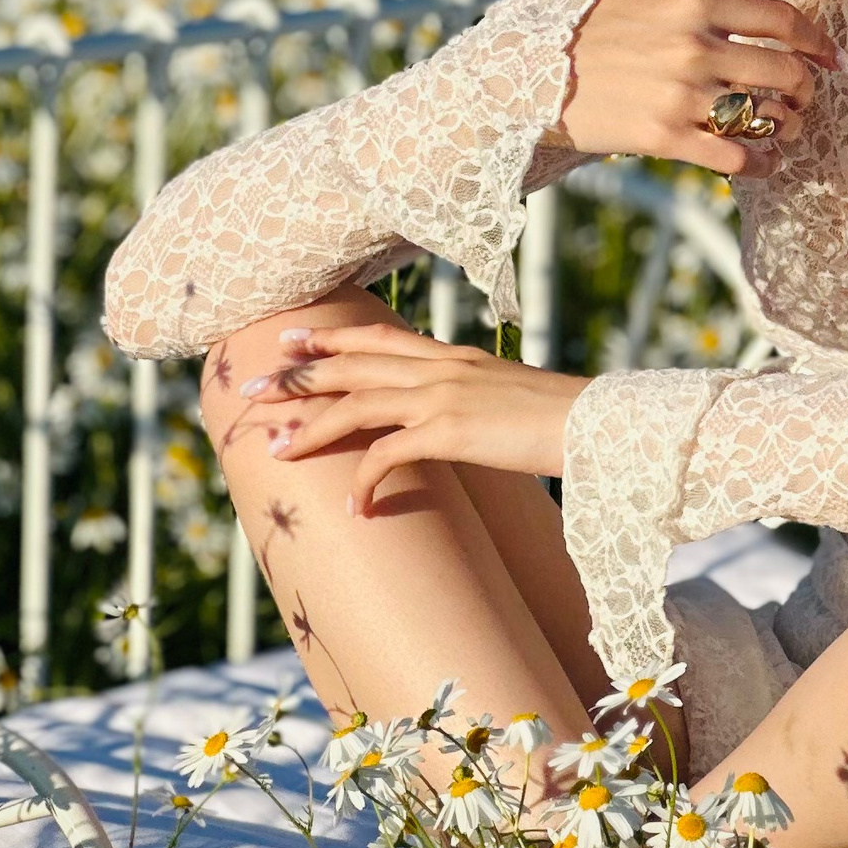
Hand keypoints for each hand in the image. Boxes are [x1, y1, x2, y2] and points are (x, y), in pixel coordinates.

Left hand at [234, 325, 586, 516]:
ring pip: (355, 404)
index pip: (376, 338)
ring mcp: (441, 395)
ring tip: (275, 450)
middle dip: (297, 378)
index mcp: (451, 356)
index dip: (329, 338)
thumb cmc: (557, 419)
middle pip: (350, 366)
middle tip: (251, 389)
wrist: (595, 424)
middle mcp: (439, 367)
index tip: (289, 341)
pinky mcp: (449, 430)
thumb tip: (443, 418)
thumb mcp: (502, 397)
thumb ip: (467, 398)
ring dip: (310, 428)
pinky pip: (388, 455)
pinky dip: (364, 482)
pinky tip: (354, 509)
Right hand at [544, 0, 841, 177]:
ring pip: (766, 115)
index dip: (816, 41)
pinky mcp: (664, 137)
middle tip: (807, 98)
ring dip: (787, 126)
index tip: (831, 57)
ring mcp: (680, 95)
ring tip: (784, 128)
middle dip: (806, 88)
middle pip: (784, 70)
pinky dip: (761, 163)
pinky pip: (734, 157)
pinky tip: (763, 161)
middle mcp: (694, 47)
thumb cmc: (571, 19)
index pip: (779, 18)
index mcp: (690, 1)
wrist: (518, 77)